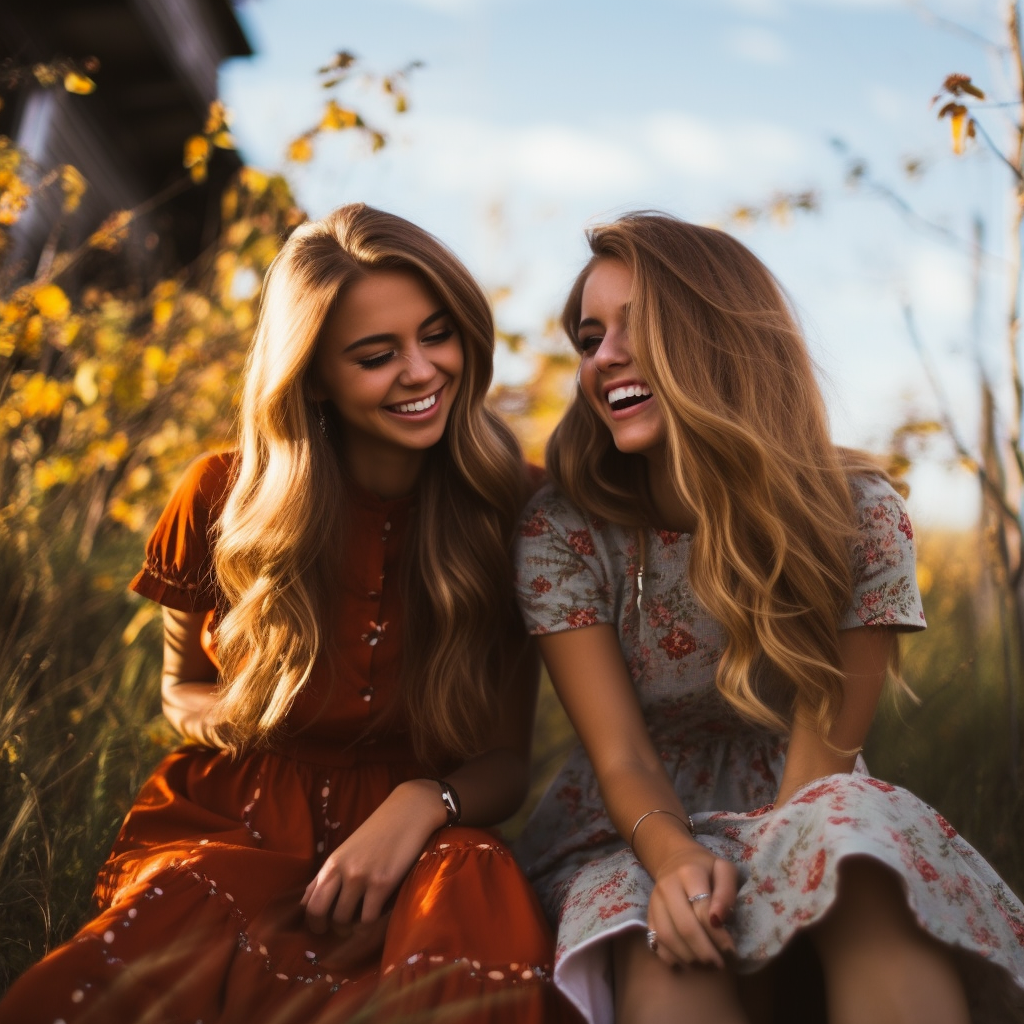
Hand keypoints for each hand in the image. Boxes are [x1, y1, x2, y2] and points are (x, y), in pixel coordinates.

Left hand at [301, 779, 445, 933]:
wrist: (409, 811)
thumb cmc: (380, 831)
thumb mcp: (349, 850)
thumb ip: (332, 873)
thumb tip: (310, 902)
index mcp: (331, 862)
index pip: (307, 900)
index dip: (310, 920)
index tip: (320, 927)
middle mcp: (341, 870)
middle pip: (317, 912)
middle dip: (321, 929)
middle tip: (333, 933)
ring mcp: (361, 877)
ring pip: (342, 920)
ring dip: (348, 930)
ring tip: (357, 925)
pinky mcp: (382, 884)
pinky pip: (367, 920)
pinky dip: (367, 928)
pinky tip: (373, 921)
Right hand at [647, 841, 737, 969]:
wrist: (676, 860)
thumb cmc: (707, 869)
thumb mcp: (724, 870)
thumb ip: (726, 892)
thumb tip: (718, 920)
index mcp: (688, 873)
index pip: (702, 910)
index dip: (718, 935)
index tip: (732, 951)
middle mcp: (667, 887)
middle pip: (684, 926)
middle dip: (704, 951)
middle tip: (720, 964)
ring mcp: (654, 901)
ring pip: (667, 937)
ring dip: (688, 957)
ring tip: (706, 965)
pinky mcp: (648, 914)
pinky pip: (655, 941)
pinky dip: (670, 957)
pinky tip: (687, 962)